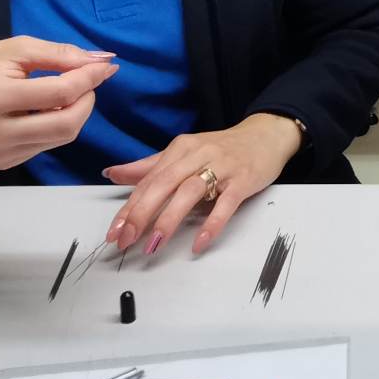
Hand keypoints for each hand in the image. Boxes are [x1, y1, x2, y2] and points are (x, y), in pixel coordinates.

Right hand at [0, 36, 116, 168]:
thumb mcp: (9, 50)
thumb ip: (56, 54)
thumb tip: (98, 60)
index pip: (59, 94)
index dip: (89, 79)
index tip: (106, 67)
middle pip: (66, 126)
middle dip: (87, 101)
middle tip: (87, 82)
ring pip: (59, 139)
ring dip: (73, 114)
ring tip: (63, 93)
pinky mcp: (0, 164)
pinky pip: (43, 147)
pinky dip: (54, 127)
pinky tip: (41, 111)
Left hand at [103, 114, 303, 256]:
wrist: (266, 136)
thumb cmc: (222, 149)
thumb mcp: (184, 153)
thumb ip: (149, 166)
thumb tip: (112, 173)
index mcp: (180, 149)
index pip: (149, 180)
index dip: (129, 207)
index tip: (115, 232)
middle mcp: (198, 155)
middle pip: (164, 184)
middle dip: (142, 213)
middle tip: (127, 239)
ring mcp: (221, 167)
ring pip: (190, 191)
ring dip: (169, 219)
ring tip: (155, 243)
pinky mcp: (243, 180)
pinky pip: (225, 203)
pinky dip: (212, 224)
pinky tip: (199, 242)